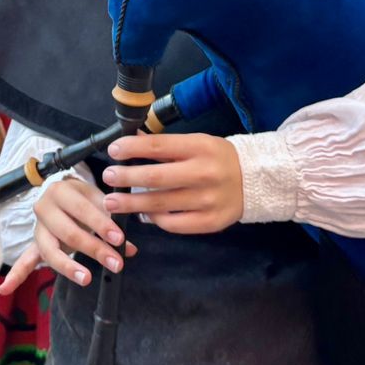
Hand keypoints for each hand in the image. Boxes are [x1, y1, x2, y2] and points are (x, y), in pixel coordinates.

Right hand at [0, 177, 134, 293]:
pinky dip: (16, 276)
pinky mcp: (37, 244)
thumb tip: (130, 249)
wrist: (63, 192)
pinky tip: (5, 289)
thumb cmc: (84, 197)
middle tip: (115, 263)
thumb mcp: (99, 200)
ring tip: (86, 279)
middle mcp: (44, 208)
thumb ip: (114, 222)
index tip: (120, 240)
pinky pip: (25, 260)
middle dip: (94, 248)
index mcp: (60, 191)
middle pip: (68, 232)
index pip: (82, 209)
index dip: (101, 225)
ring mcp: (39, 228)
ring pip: (50, 250)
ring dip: (68, 267)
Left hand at [100, 131, 245, 234]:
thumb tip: (131, 140)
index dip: (132, 148)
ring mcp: (208, 200)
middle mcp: (205, 173)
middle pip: (156, 177)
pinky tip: (144, 214)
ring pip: (161, 204)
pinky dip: (155, 219)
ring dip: (132, 203)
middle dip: (126, 178)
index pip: (159, 146)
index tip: (113, 150)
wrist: (256, 180)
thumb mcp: (196, 142)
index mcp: (200, 147)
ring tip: (113, 202)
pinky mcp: (211, 222)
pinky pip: (174, 224)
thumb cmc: (218, 158)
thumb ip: (165, 146)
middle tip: (108, 178)